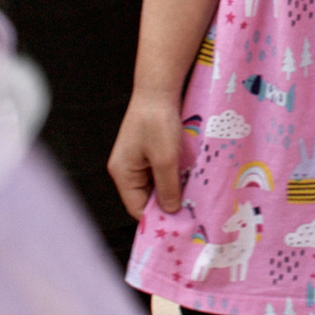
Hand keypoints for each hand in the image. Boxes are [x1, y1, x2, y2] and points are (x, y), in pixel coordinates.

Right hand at [109, 88, 186, 219]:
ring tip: (192, 197)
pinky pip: (158, 172)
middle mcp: (126, 169)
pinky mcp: (146, 151)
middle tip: (190, 212)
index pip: (137, 208)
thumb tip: (170, 211)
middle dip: (166, 204)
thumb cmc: (158, 122)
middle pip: (145, 198)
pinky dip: (172, 177)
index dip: (157, 218)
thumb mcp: (166, 159)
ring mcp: (135, 160)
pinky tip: (188, 179)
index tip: (180, 225)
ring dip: (172, 190)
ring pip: (154, 185)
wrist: (159, 89)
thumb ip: (167, 187)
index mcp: (123, 173)